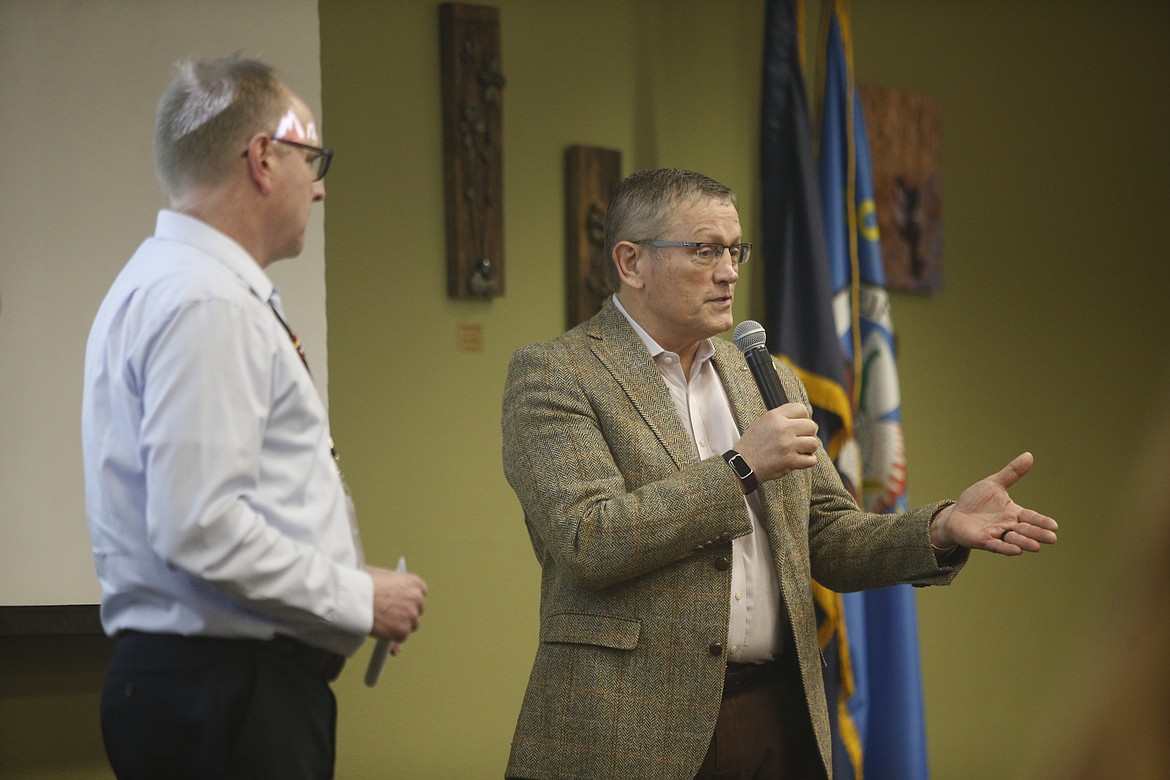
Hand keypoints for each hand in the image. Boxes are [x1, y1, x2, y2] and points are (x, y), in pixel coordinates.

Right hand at [368, 566, 426, 648]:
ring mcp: (411, 616)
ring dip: (401, 627)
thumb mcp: (383, 576)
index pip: (420, 595)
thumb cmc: (364, 585)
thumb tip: (391, 590)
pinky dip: (393, 638)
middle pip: (417, 611)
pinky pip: (401, 638)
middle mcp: (417, 599)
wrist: (355, 598)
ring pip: (411, 626)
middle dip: (406, 614)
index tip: (403, 605)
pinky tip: (384, 634)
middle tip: (393, 617)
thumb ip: (393, 584)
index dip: (409, 601)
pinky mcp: (403, 631)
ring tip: (387, 626)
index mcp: (415, 583)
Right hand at [734, 402, 819, 482]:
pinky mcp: (790, 461)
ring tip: (798, 451)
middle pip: (811, 426)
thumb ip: (781, 418)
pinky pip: (811, 460)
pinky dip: (807, 462)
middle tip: (799, 440)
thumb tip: (802, 417)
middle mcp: (783, 428)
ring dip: (808, 449)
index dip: (803, 418)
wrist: (742, 465)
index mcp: (775, 416)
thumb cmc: (752, 445)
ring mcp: (787, 445)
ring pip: (814, 443)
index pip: (802, 409)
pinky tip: (798, 460)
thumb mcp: (762, 422)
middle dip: (808, 434)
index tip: (798, 426)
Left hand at [931, 452, 1058, 554]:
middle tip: (1052, 538)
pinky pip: (997, 545)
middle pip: (1026, 530)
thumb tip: (1029, 455)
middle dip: (1038, 534)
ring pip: (1014, 539)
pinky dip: (1006, 547)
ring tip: (1037, 547)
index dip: (1041, 521)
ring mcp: (996, 534)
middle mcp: (1008, 525)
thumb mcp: (994, 483)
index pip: (1031, 517)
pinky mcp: (983, 541)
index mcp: (1013, 512)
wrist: (956, 514)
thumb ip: (1012, 472)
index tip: (1054, 526)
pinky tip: (1016, 551)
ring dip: (1025, 542)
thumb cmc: (977, 500)